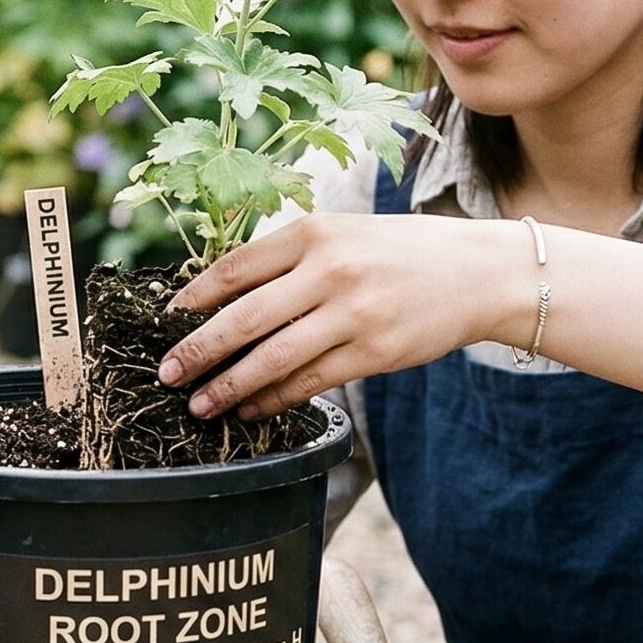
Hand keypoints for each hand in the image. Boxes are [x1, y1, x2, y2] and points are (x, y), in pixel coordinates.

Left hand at [160, 211, 526, 419]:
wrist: (475, 272)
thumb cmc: (399, 253)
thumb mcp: (343, 235)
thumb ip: (289, 259)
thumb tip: (223, 296)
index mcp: (315, 233)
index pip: (237, 267)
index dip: (194, 296)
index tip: (166, 319)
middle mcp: (330, 270)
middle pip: (244, 317)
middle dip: (198, 350)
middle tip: (166, 372)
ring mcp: (353, 313)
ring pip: (273, 358)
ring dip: (229, 386)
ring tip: (200, 405)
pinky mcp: (373, 352)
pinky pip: (310, 382)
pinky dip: (274, 399)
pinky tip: (251, 410)